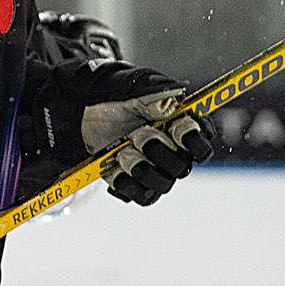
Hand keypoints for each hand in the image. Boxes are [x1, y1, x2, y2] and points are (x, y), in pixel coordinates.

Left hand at [23, 56, 216, 192]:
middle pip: (183, 167)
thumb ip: (152, 94)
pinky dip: (125, 183)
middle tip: (137, 134)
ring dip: (140, 167)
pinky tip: (114, 166)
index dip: (194, 139)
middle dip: (158, 151)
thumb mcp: (130, 89)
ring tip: (122, 150)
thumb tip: (170, 104)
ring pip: (162, 184)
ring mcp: (155, 170)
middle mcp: (172, 151)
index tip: (177, 129)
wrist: (81, 115)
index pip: (202, 140)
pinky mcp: (135, 184)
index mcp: (179, 125)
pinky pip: (140, 196)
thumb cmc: (112, 99)